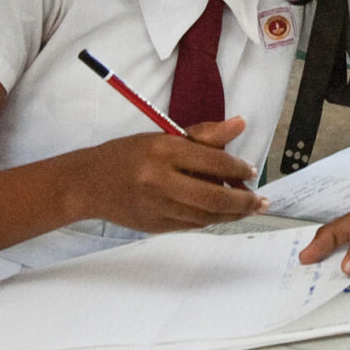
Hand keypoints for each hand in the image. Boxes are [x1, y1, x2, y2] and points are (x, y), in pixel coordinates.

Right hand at [78, 117, 264, 230]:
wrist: (89, 183)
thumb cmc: (128, 155)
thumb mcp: (162, 137)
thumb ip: (204, 135)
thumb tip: (240, 124)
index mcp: (163, 151)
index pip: (212, 162)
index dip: (237, 168)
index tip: (250, 171)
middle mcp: (160, 180)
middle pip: (213, 197)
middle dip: (243, 202)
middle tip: (260, 201)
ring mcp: (157, 206)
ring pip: (205, 216)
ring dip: (231, 214)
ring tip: (247, 208)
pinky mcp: (155, 225)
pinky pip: (193, 225)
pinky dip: (211, 219)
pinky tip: (222, 213)